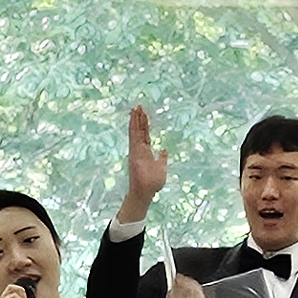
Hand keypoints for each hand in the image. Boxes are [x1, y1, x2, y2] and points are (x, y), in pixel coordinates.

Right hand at [118, 104, 168, 218]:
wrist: (146, 191)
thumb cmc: (153, 182)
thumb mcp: (161, 167)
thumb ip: (162, 158)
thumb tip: (164, 151)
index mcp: (146, 152)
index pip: (145, 135)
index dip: (145, 125)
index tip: (144, 115)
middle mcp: (139, 149)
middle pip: (139, 130)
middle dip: (139, 118)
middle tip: (139, 106)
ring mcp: (136, 149)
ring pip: (135, 130)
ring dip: (135, 119)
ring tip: (136, 107)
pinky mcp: (134, 150)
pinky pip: (133, 135)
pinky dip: (133, 124)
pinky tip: (133, 116)